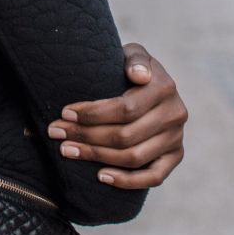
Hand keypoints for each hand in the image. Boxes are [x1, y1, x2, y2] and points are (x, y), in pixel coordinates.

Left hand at [47, 43, 186, 188]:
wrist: (149, 83)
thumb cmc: (131, 68)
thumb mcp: (133, 54)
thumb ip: (135, 59)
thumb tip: (138, 75)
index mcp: (165, 87)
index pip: (125, 108)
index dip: (93, 113)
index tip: (65, 113)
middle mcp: (175, 114)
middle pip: (125, 135)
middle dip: (86, 135)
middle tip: (56, 132)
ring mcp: (176, 138)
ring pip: (133, 157)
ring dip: (96, 156)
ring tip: (67, 150)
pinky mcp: (175, 157)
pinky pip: (153, 177)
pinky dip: (126, 181)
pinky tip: (100, 176)